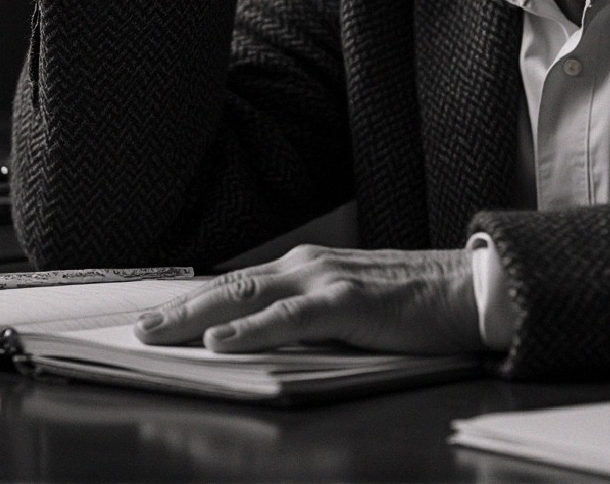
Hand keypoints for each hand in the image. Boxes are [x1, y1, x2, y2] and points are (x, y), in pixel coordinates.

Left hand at [133, 244, 484, 354]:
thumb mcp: (353, 307)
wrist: (471, 289)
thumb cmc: (417, 303)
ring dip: (197, 315)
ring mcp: (328, 279)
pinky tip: (221, 341)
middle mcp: (310, 266)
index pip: (238, 285)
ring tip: (158, 332)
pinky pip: (290, 318)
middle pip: (230, 286)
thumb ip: (311, 318)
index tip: (156, 318)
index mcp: (310, 268)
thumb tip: (264, 342)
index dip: (193, 301)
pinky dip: (251, 329)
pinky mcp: (351, 301)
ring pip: (248, 296)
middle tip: (138, 328)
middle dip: (179, 307)